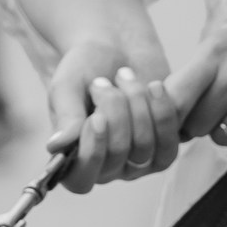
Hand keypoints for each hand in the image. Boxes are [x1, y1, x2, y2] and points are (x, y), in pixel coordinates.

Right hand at [46, 43, 181, 190]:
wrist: (115, 46)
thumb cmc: (84, 68)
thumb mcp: (67, 86)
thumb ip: (65, 116)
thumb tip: (56, 146)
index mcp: (74, 158)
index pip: (81, 179)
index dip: (92, 153)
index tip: (96, 118)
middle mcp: (107, 166)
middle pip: (118, 154)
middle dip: (114, 109)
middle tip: (101, 81)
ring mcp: (138, 159)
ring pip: (145, 147)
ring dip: (137, 104)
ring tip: (124, 75)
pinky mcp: (165, 144)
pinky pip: (170, 139)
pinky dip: (163, 110)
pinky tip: (154, 86)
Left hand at [167, 0, 226, 157]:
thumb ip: (201, 69)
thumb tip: (171, 106)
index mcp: (215, 51)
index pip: (171, 97)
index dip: (164, 113)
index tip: (168, 114)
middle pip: (193, 124)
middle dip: (199, 122)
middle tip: (218, 106)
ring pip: (219, 137)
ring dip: (226, 129)